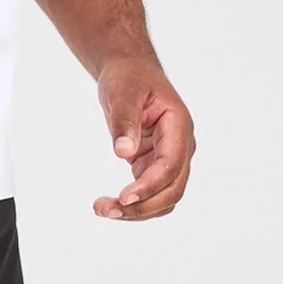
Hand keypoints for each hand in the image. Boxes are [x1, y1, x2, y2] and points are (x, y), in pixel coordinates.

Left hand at [95, 56, 194, 219]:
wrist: (131, 73)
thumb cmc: (129, 78)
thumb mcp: (123, 92)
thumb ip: (125, 121)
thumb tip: (124, 152)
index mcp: (178, 126)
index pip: (170, 165)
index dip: (149, 186)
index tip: (123, 198)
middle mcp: (180, 146)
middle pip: (172, 190)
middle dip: (142, 206)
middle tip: (106, 210)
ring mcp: (169, 158)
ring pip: (164, 198)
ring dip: (138, 211)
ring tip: (102, 209)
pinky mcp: (154, 165)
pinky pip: (151, 193)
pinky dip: (134, 204)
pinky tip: (110, 204)